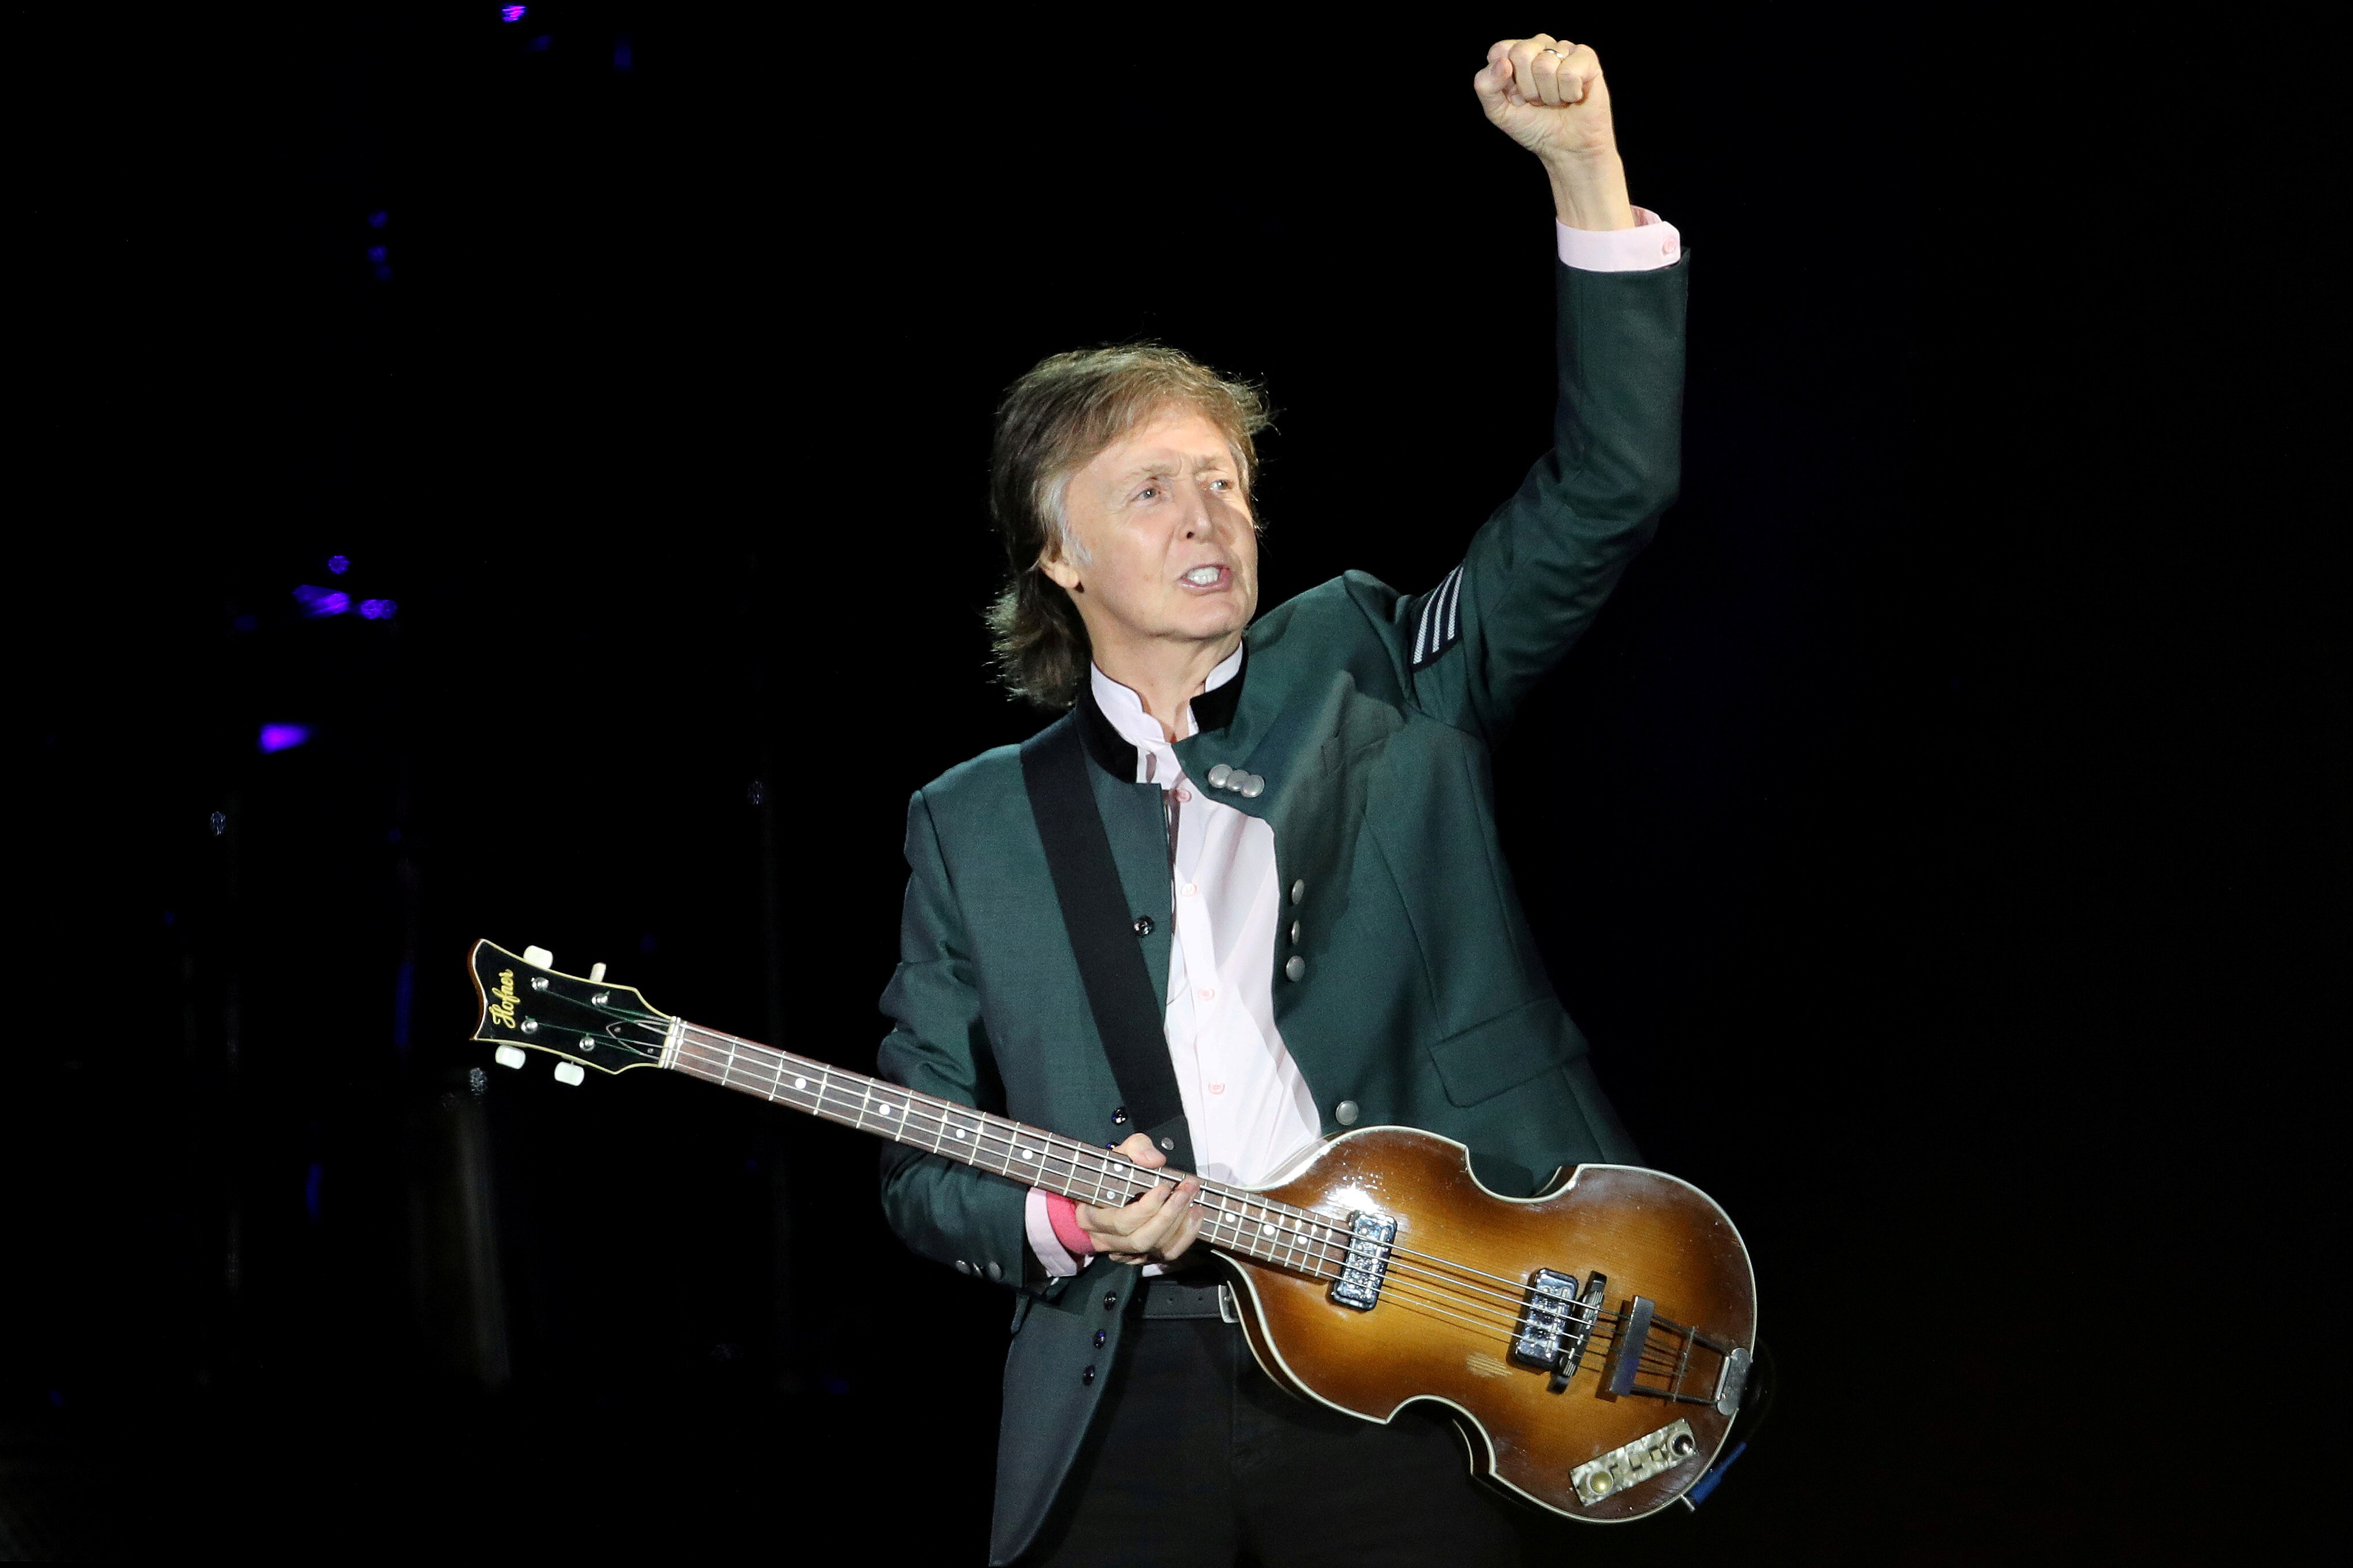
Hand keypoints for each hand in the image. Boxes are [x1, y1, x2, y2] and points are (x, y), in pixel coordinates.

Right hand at [1075, 1132, 1202, 1266]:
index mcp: (1092, 1216)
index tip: (1164, 1186)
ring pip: (1155, 1248)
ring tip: (1192, 1199)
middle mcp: (1107, 1240)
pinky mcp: (1143, 1255)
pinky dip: (1185, 1236)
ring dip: (1179, 1224)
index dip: (1146, 1208)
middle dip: (1169, 1214)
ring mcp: (1126, 1252)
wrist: (1104, 1195)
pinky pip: (1166, 1254)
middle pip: (1141, 1239)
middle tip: (1186, 1190)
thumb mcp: (1119, 1154)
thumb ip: (1136, 1148)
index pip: (1121, 1222)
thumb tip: (1155, 1160)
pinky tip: (1194, 1215)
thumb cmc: (1111, 1176)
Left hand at [1473, 36, 1633, 230]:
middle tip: (1538, 100)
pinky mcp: (1586, 58)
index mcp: (1514, 55)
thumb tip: (1502, 62)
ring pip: (1545, 64)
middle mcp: (1539, 46)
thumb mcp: (1498, 112)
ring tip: (1556, 101)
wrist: (1566, 149)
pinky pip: (1569, 71)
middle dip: (1528, 88)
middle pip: (1522, 53)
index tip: (1516, 97)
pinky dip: (1569, 93)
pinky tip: (1573, 97)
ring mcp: (1563, 49)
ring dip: (1549, 94)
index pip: (1499, 50)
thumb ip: (1486, 86)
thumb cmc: (1534, 127)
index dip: (1505, 80)